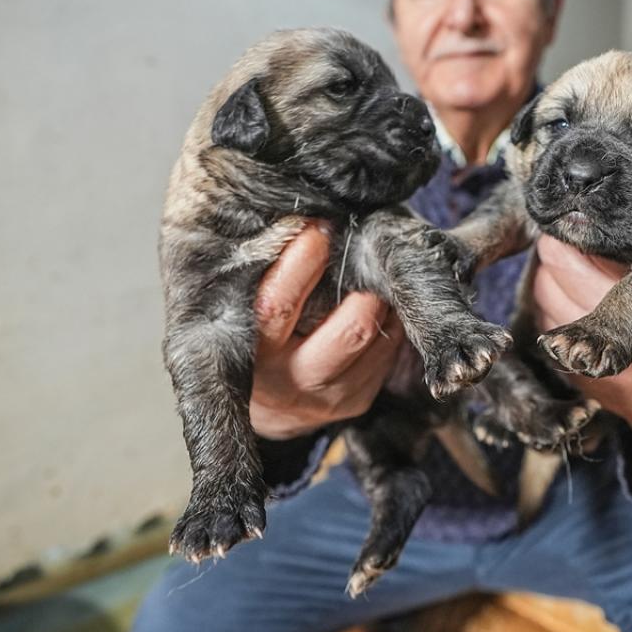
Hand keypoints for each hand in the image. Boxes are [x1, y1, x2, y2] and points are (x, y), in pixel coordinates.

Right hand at [249, 221, 404, 439]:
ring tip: (376, 279)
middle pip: (349, 331)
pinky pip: (385, 357)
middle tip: (366, 255)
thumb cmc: (253, 340)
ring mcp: (326, 399)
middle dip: (365, 289)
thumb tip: (297, 224)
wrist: (264, 407)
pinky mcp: (354, 404)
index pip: (276, 305)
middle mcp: (288, 381)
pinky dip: (388, 325)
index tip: (317, 229)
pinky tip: (378, 308)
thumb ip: (262, 278)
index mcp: (251, 353)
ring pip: (373, 341)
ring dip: (382, 304)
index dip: (301, 263)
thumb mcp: (242, 312)